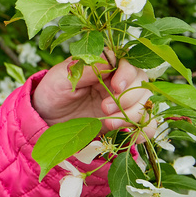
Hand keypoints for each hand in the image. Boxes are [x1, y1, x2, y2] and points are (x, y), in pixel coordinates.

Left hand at [33, 55, 155, 142]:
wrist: (48, 118)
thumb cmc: (52, 91)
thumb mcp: (62, 78)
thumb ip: (85, 70)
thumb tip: (109, 59)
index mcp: (103, 64)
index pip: (126, 62)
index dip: (126, 74)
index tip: (115, 87)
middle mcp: (117, 80)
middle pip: (140, 83)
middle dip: (127, 98)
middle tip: (105, 108)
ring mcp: (123, 100)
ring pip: (145, 102)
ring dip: (134, 115)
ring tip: (111, 124)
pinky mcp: (125, 118)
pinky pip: (147, 123)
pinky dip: (145, 129)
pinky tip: (132, 136)